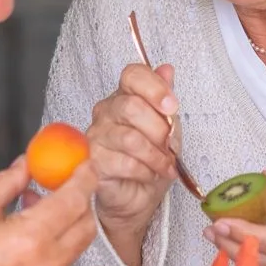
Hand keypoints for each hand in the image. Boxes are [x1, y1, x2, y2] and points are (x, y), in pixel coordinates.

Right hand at [0, 154, 98, 265]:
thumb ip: (8, 182)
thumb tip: (26, 166)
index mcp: (31, 238)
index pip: (75, 200)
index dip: (84, 177)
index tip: (85, 164)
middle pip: (86, 226)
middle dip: (82, 202)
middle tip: (65, 185)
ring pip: (75, 248)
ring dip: (67, 225)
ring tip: (36, 209)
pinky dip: (55, 247)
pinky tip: (28, 239)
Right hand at [87, 63, 178, 241]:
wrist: (139, 196)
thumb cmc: (151, 159)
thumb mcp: (168, 128)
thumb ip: (166, 100)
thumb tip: (167, 69)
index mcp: (126, 96)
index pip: (133, 75)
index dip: (155, 87)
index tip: (172, 105)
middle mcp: (107, 111)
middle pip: (132, 107)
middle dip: (159, 131)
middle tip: (170, 147)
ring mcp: (96, 136)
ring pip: (130, 138)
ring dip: (156, 156)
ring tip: (164, 166)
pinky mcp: (93, 162)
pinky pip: (124, 163)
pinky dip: (144, 171)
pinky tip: (149, 175)